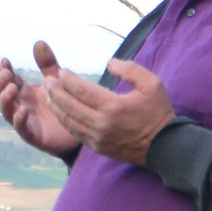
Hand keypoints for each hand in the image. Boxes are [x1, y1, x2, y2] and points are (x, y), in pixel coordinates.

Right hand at [0, 46, 84, 158]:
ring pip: (8, 111)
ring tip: (11, 89)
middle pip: (4, 94)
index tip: (5, 61)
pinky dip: (19, 120)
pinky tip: (23, 110)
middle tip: (6, 74)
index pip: (9, 80)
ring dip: (6, 100)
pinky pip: (22, 129)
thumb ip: (47, 64)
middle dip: (2, 84)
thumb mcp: (56, 80)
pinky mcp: (33, 136)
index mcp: (25, 92)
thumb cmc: (64, 104)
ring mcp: (25, 121)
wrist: (80, 129)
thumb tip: (38, 41)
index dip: (4, 71)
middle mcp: (21, 105)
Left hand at [39, 55, 178, 166]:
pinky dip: (65, 121)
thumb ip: (130, 69)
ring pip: (69, 121)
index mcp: (113, 106)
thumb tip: (109, 63)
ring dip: (56, 107)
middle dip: (55, 92)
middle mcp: (102, 123)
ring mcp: (98, 137)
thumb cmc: (158, 112)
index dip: (68, 80)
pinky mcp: (98, 147)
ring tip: (48, 94)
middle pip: (69, 105)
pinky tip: (60, 112)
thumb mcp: (152, 83)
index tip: (61, 71)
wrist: (164, 147)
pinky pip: (75, 133)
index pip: (81, 90)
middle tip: (47, 81)